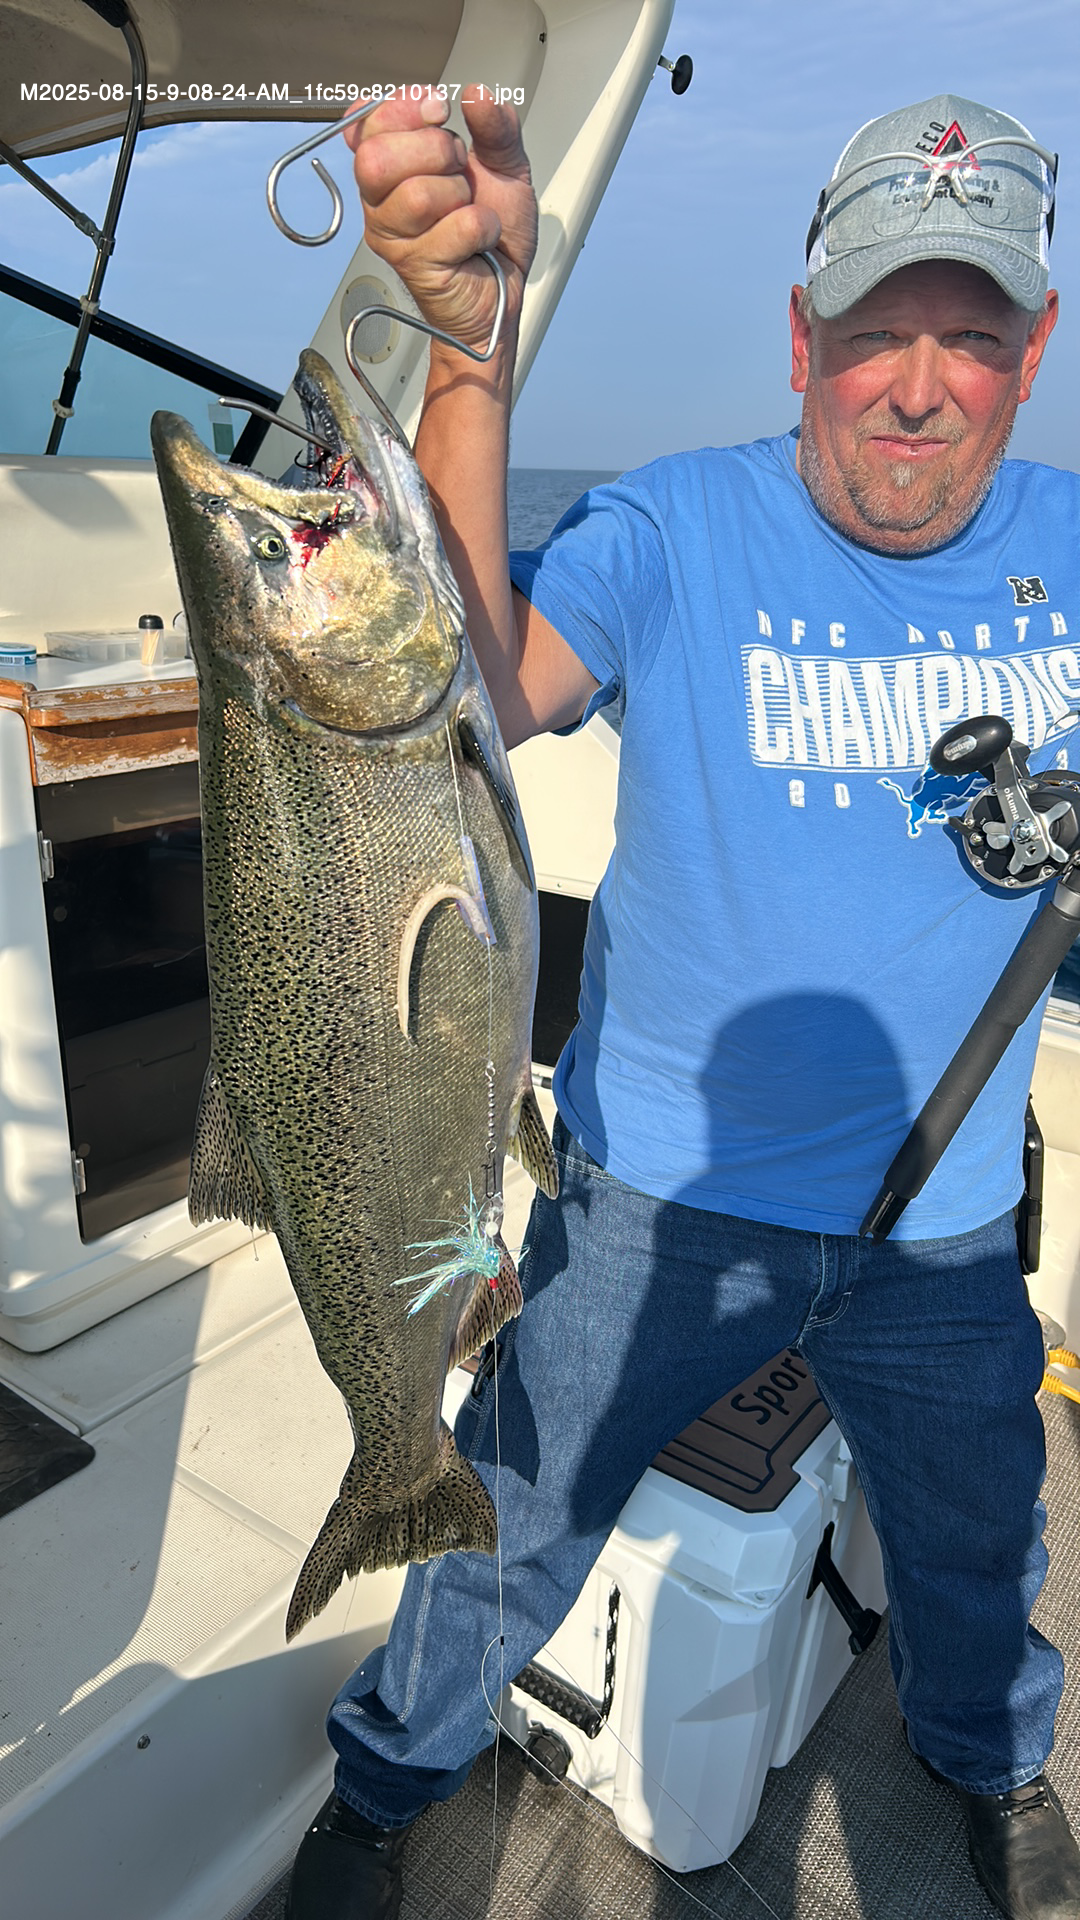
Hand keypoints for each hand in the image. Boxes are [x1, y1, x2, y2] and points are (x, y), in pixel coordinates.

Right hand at [346, 85, 536, 354]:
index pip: (369, 123)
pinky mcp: (416, 268)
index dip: (405, 108)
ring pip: (417, 195)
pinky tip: (480, 240)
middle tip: (459, 172)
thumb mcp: (504, 166)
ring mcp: (393, 237)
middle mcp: (381, 201)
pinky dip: (482, 228)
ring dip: (460, 197)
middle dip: (435, 151)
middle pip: (378, 157)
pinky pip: (454, 229)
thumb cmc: (494, 235)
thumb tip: (479, 96)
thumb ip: (495, 127)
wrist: (506, 290)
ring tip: (469, 210)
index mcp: (392, 168)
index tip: (440, 111)